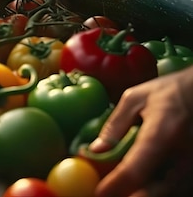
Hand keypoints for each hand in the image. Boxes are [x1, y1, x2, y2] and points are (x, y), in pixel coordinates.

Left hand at [89, 66, 192, 196]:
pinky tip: (141, 183)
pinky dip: (157, 187)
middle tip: (109, 193)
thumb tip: (95, 150)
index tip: (98, 193)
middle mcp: (183, 155)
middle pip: (155, 191)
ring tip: (122, 187)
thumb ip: (115, 125)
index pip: (135, 170)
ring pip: (168, 191)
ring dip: (144, 192)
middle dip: (130, 195)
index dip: (115, 186)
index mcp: (162, 134)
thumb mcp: (135, 99)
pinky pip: (176, 185)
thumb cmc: (170, 91)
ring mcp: (192, 164)